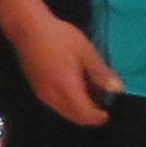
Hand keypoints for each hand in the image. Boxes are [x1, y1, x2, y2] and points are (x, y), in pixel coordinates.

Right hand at [10, 7, 120, 125]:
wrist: (28, 28)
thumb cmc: (59, 36)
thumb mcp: (85, 51)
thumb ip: (100, 72)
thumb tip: (118, 89)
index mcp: (67, 87)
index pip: (84, 113)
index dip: (97, 118)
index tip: (107, 114)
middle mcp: (53, 96)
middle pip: (73, 116)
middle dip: (88, 117)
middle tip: (100, 108)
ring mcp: (42, 94)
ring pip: (63, 112)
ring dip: (77, 111)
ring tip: (89, 98)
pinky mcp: (36, 89)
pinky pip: (55, 105)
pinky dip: (67, 105)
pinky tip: (74, 92)